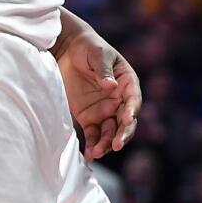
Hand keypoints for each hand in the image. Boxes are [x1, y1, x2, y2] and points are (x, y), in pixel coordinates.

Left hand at [54, 25, 140, 160]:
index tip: (128, 119)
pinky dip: (93, 144)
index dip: (132, 110)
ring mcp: (105, 110)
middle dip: (123, 134)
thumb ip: (104, 71)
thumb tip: (110, 86)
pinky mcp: (89, 117)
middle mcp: (119, 99)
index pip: (133, 99)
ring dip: (107, 143)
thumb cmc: (89, 48)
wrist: (68, 50)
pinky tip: (90, 154)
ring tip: (98, 153)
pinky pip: (94, 134)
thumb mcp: (98, 55)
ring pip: (111, 131)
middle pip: (126, 121)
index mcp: (127, 82)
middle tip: (117, 145)